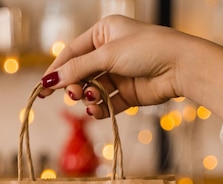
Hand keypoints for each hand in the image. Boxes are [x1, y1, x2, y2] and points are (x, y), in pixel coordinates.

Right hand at [40, 15, 222, 119]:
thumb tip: (49, 81)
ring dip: (88, 98)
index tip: (42, 89)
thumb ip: (77, 70)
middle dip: (75, 86)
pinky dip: (100, 109)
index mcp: (104, 33)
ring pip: (93, 90)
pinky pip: (107, 104)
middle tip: (73, 96)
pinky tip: (97, 111)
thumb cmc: (146, 49)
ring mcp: (119, 74)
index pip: (72, 53)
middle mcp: (110, 52)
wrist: (180, 67)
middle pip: (81, 73)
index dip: (57, 71)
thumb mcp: (107, 55)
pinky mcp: (128, 94)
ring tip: (90, 100)